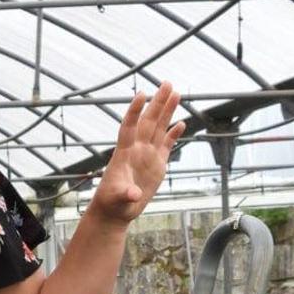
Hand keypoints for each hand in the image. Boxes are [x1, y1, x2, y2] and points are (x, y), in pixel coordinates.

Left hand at [91, 80, 183, 225]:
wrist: (117, 210)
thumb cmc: (112, 203)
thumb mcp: (117, 200)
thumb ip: (125, 195)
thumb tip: (134, 195)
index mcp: (124, 153)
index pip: (129, 127)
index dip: (134, 111)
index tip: (141, 95)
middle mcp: (137, 149)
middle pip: (148, 121)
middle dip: (158, 102)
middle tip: (167, 83)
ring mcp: (147, 155)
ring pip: (159, 128)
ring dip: (167, 111)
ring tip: (176, 94)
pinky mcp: (157, 164)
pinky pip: (166, 144)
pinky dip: (173, 134)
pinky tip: (181, 123)